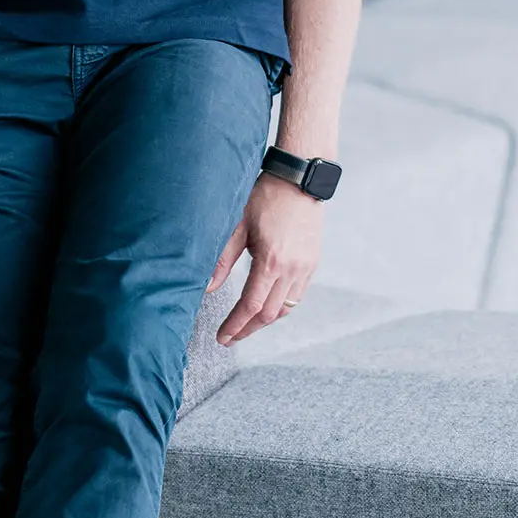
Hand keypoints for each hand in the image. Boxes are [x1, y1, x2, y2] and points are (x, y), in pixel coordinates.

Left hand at [209, 176, 322, 345]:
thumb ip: (221, 260)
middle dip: (247, 329)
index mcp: (271, 262)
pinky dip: (281, 306)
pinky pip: (297, 296)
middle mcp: (292, 270)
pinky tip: (267, 306)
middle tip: (230, 338)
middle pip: (269, 314)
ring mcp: (305, 268)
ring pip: (285, 308)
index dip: (235, 326)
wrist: (299, 180)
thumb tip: (205, 287)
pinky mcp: (312, 263)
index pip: (250, 306)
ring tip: (246, 325)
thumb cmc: (265, 197)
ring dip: (264, 321)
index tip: (223, 338)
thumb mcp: (237, 225)